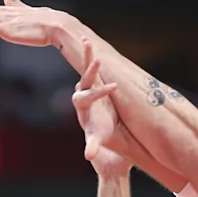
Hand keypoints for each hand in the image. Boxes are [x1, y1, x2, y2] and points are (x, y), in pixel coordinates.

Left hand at [72, 38, 130, 175]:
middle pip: (84, 80)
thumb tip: (88, 156)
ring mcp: (88, 87)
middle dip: (91, 71)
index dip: (100, 92)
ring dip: (88, 55)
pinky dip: (93, 56)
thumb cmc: (100, 136)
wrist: (102, 131)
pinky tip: (89, 41)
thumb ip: (92, 146)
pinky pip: (93, 67)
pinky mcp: (95, 82)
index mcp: (82, 107)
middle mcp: (82, 94)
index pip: (88, 97)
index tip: (115, 87)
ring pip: (86, 70)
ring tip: (87, 40)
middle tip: (97, 59)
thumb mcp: (97, 141)